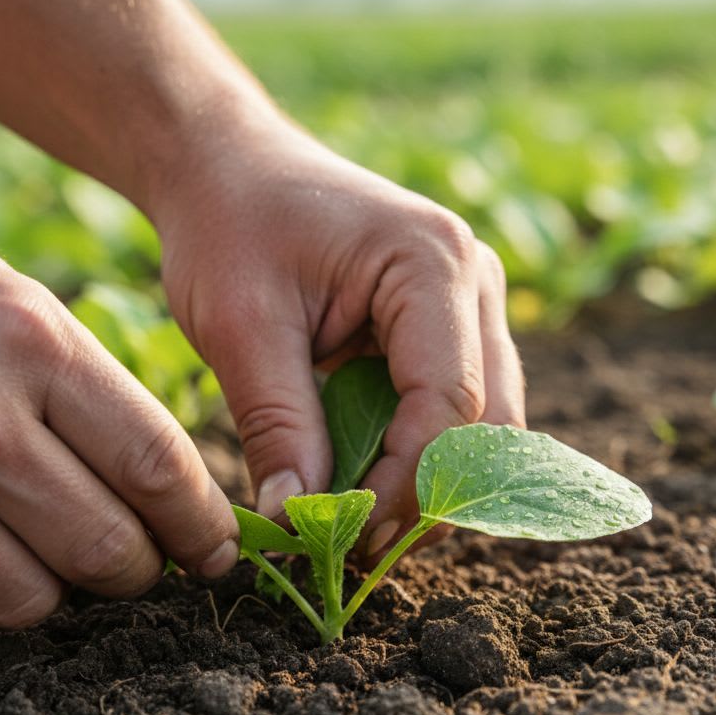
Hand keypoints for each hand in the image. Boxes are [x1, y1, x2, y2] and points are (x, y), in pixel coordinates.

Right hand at [0, 185, 238, 628]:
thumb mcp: (12, 300)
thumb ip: (88, 389)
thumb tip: (163, 488)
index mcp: (32, 345)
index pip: (154, 465)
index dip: (199, 526)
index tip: (214, 551)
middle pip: (104, 549)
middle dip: (137, 573)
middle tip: (133, 564)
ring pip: (26, 602)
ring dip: (49, 592)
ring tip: (34, 550)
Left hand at [153, 123, 525, 559]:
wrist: (228, 168)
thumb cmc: (228, 226)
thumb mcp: (239, 327)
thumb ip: (277, 424)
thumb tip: (294, 523)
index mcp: (431, 261)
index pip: (450, 400)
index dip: (405, 482)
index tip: (342, 534)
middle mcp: (475, 277)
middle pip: (487, 421)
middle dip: (426, 493)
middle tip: (354, 546)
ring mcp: (472, 301)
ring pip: (484, 424)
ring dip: (427, 481)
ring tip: (354, 526)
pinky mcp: (452, 325)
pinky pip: (456, 408)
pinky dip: (417, 455)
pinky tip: (363, 486)